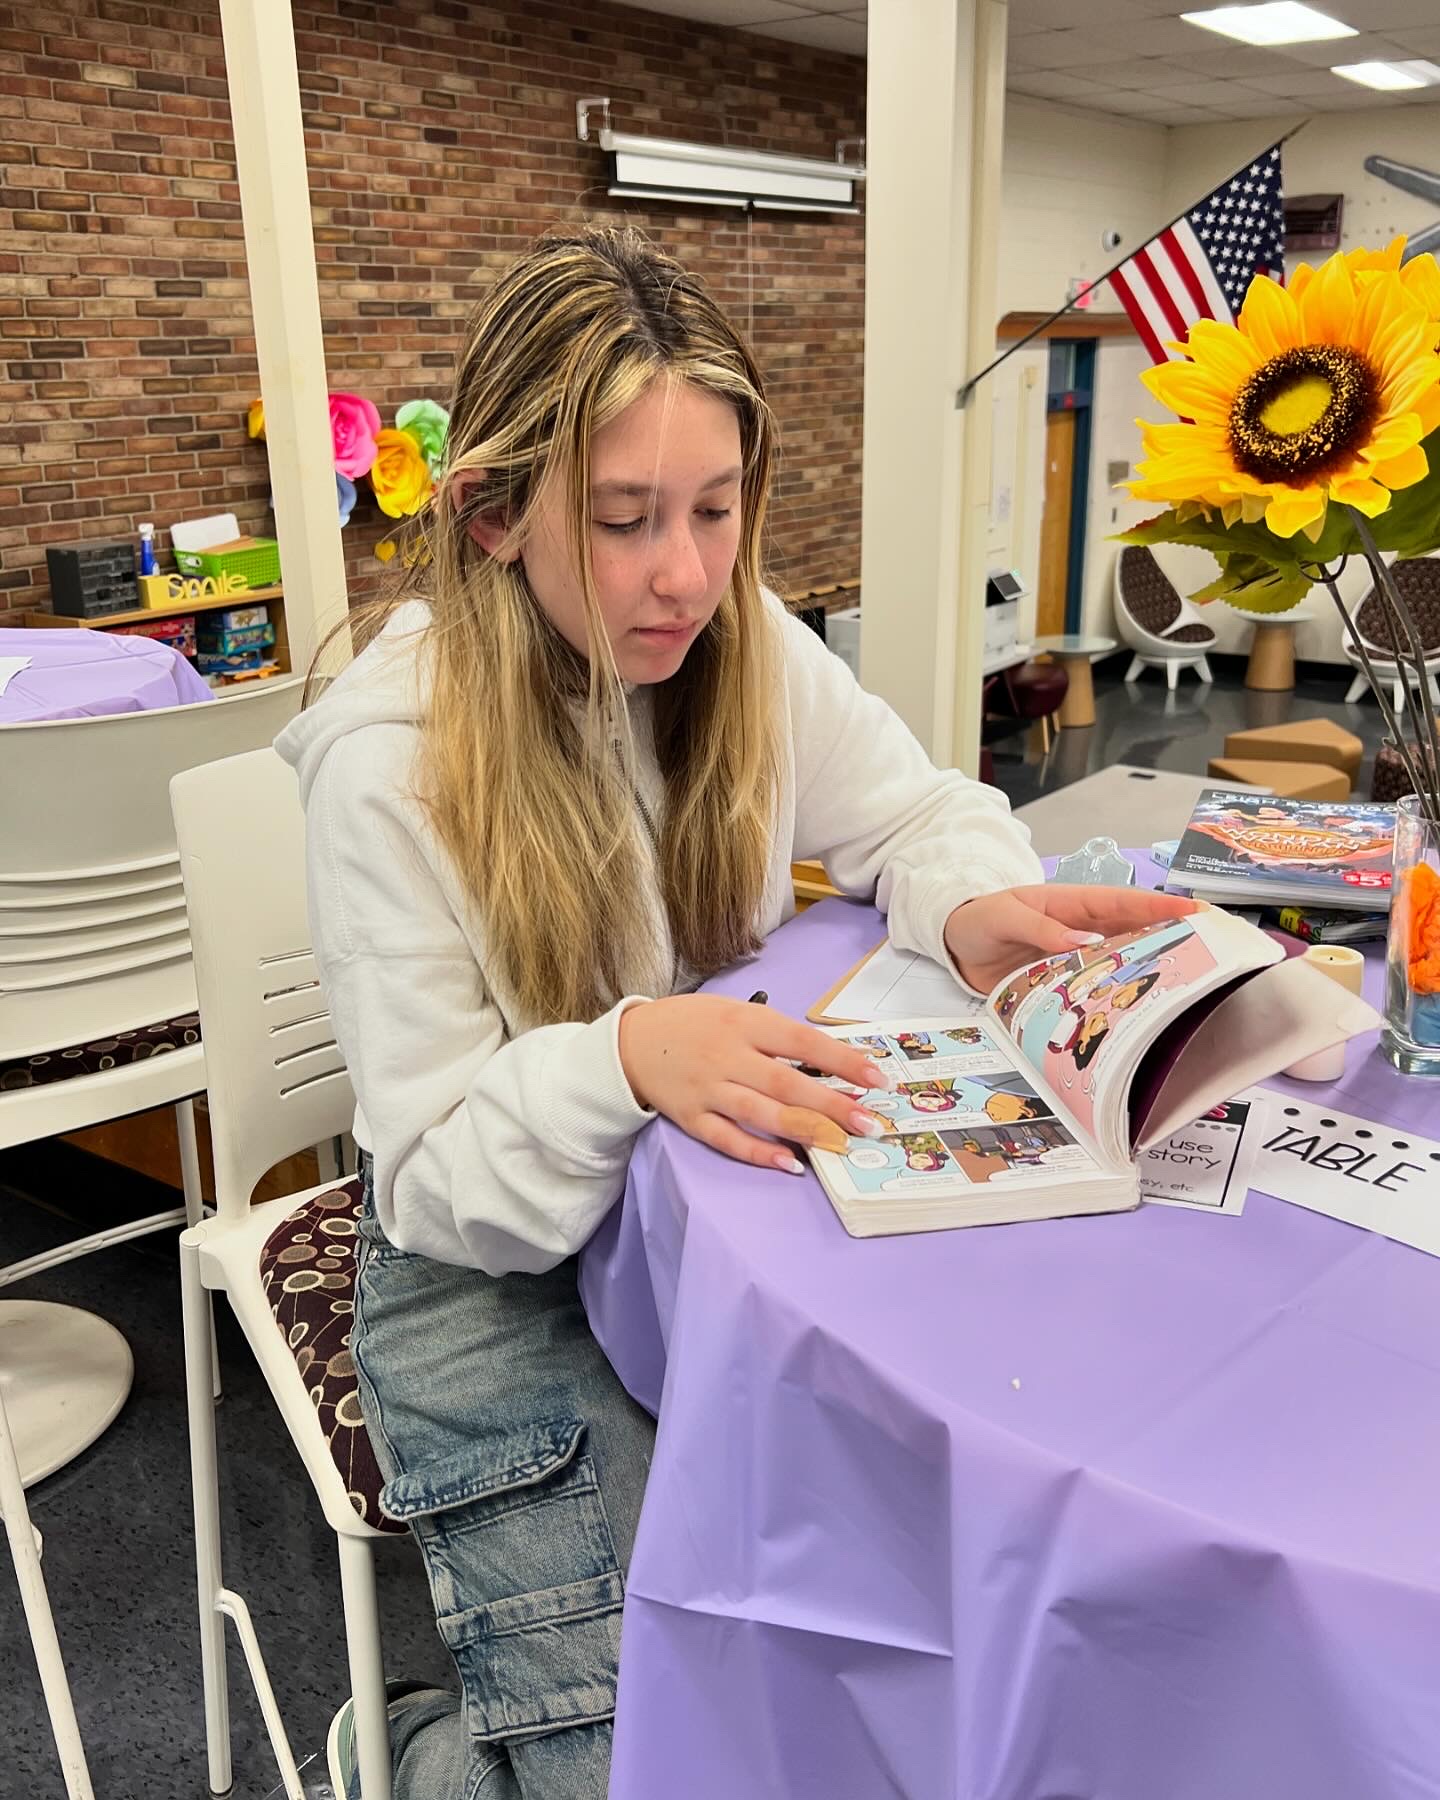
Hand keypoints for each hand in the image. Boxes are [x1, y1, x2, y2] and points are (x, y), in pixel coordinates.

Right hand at [618, 995, 892, 1174]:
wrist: (631, 1040)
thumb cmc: (695, 1023)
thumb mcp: (737, 1011)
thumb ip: (777, 1035)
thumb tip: (833, 1062)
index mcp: (744, 1021)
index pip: (803, 1041)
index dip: (842, 1061)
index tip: (878, 1078)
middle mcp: (727, 1055)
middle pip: (786, 1082)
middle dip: (832, 1104)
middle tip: (870, 1124)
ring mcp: (708, 1088)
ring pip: (760, 1111)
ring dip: (803, 1130)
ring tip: (840, 1144)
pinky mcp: (690, 1116)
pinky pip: (727, 1138)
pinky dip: (757, 1151)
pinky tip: (788, 1163)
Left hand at [943, 884, 1199, 995]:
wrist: (953, 941)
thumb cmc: (979, 917)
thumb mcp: (1005, 916)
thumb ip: (1040, 928)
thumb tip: (1082, 943)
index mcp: (1072, 904)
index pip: (1123, 905)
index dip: (1160, 909)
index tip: (1198, 913)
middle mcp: (1081, 931)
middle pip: (1134, 935)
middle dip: (1173, 940)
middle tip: (1214, 952)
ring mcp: (1075, 958)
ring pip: (1120, 965)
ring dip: (1148, 974)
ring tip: (1186, 987)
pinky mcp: (1061, 983)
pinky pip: (1094, 990)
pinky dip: (1114, 1000)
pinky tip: (1134, 1015)